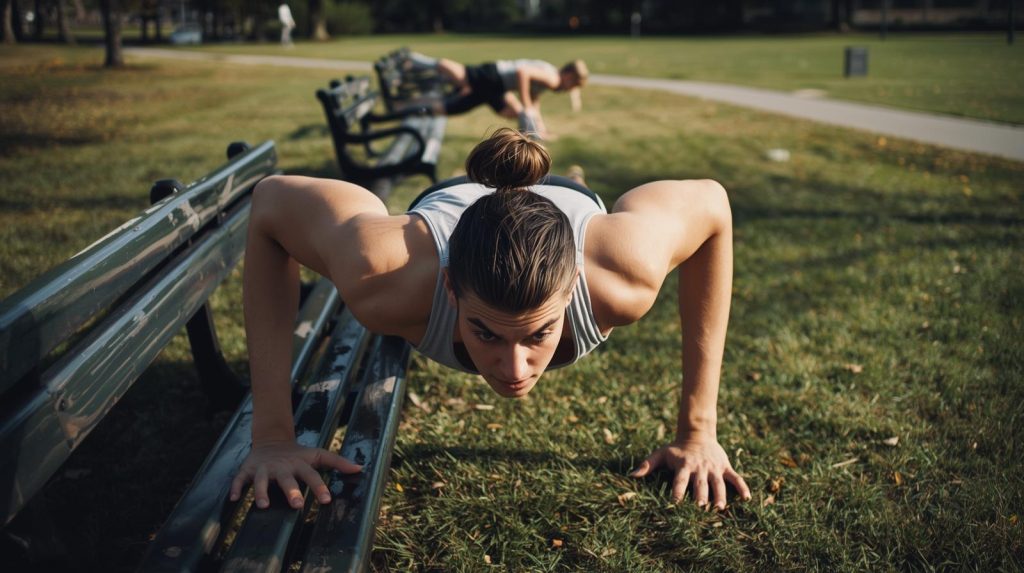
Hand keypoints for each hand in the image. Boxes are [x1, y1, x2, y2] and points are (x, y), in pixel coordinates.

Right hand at [229, 441, 361, 508]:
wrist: (272, 440)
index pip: (312, 476)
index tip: (327, 500)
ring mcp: (264, 468)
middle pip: (287, 479)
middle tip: (297, 505)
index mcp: (299, 464)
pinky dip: (236, 487)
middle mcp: (282, 467)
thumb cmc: (298, 454)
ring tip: (263, 505)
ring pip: (261, 480)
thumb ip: (337, 462)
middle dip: (291, 491)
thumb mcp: (318, 455)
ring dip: (262, 492)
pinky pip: (240, 479)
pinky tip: (234, 498)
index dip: (319, 487)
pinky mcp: (248, 470)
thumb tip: (360, 469)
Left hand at [630, 435, 750, 509]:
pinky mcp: (725, 467)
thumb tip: (631, 476)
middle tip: (701, 508)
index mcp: (683, 465)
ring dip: (719, 495)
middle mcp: (699, 468)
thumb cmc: (676, 449)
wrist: (697, 433)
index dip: (677, 492)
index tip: (674, 504)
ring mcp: (714, 468)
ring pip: (718, 483)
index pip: (679, 481)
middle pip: (700, 484)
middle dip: (700, 496)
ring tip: (720, 508)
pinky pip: (735, 478)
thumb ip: (647, 464)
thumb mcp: (661, 453)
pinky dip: (742, 487)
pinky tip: (747, 498)